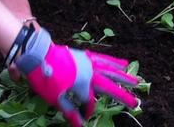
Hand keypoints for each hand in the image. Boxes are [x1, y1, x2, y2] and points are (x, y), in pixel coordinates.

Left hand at [8, 23, 139, 125]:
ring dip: (124, 78)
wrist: (36, 54)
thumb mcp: (54, 97)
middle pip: (109, 88)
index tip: (82, 117)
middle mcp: (90, 75)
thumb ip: (69, 110)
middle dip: (122, 97)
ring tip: (137, 82)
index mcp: (82, 86)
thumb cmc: (43, 77)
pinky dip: (114, 61)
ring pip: (110, 72)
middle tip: (136, 104)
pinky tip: (124, 63)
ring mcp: (88, 64)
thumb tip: (80, 124)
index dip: (86, 111)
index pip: (89, 103)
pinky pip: (103, 59)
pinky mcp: (85, 56)